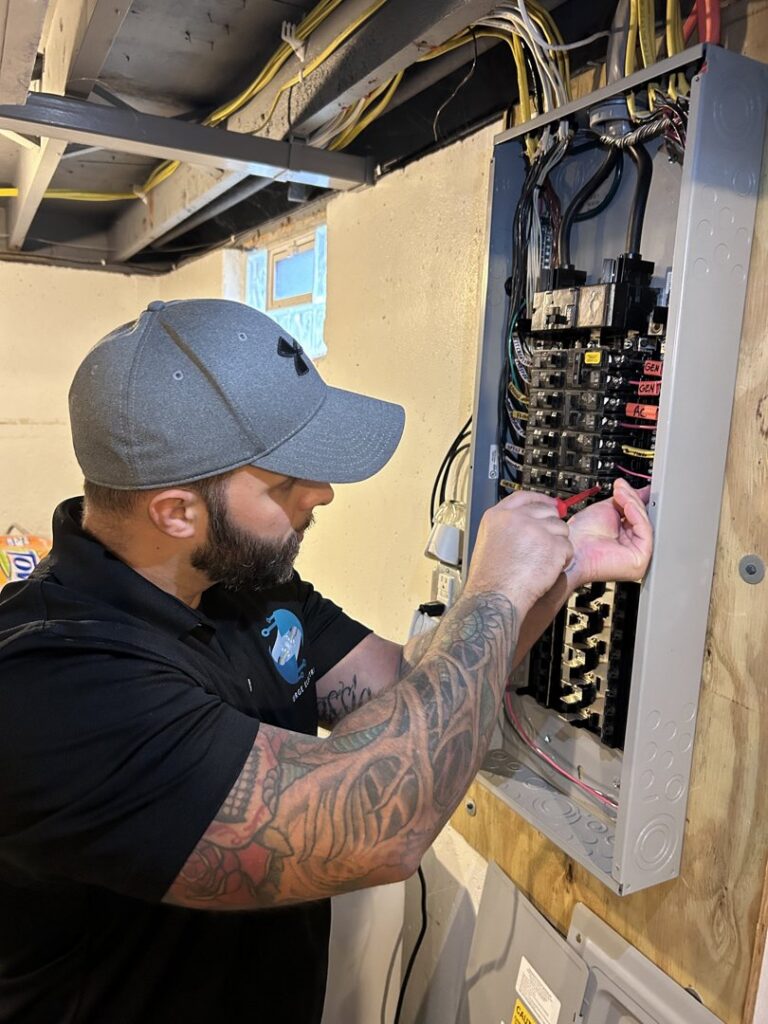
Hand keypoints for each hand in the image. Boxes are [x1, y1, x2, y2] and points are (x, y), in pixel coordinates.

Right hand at [465, 491, 573, 614]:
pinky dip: (563, 560)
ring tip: (543, 562)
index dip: (540, 499)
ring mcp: (536, 530)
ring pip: (561, 529)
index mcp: (498, 516)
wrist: (495, 598)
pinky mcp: (552, 545)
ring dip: (558, 545)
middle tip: (547, 543)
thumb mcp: (489, 542)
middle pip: (547, 510)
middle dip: (551, 526)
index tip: (549, 503)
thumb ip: (508, 528)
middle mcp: (517, 518)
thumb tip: (528, 523)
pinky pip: (568, 548)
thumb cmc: (490, 580)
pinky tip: (548, 570)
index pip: (524, 497)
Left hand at [565, 479, 652, 588]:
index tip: (638, 486)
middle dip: (633, 499)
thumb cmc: (581, 534)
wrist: (571, 546)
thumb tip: (642, 490)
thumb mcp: (608, 509)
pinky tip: (627, 505)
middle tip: (622, 487)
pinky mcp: (640, 560)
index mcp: (624, 537)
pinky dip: (637, 515)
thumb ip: (626, 500)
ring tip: (620, 493)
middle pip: (642, 518)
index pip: (638, 516)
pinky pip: (644, 532)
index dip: (637, 500)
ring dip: (633, 504)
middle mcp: (631, 547)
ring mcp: (636, 554)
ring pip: (645, 523)